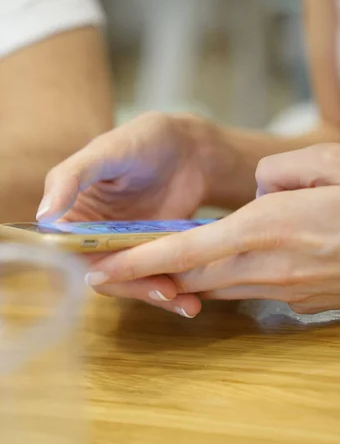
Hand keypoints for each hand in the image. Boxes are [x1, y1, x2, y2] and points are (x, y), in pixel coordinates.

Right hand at [37, 112, 221, 315]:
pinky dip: (173, 292)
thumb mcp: (104, 151)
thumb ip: (71, 177)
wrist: (189, 149)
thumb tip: (44, 215)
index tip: (111, 276)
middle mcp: (95, 237)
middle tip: (163, 290)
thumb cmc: (142, 140)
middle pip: (104, 274)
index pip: (67, 252)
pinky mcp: (155, 256)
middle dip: (132, 287)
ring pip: (132, 282)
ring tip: (187, 303)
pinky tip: (191, 301)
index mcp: (72, 215)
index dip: (87, 267)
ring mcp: (127, 248)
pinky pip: (156, 279)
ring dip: (155, 295)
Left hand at [86, 144, 339, 313]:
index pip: (185, 250)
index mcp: (266, 227)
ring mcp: (282, 291)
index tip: (102, 270)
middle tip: (110, 272)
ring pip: (212, 290)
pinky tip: (215, 271)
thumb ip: (277, 170)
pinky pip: (244, 293)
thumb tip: (256, 187)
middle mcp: (266, 266)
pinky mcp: (298, 303)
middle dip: (145, 278)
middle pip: (190, 278)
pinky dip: (218, 284)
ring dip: (179, 282)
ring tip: (150, 272)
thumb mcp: (328, 162)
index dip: (138, 261)